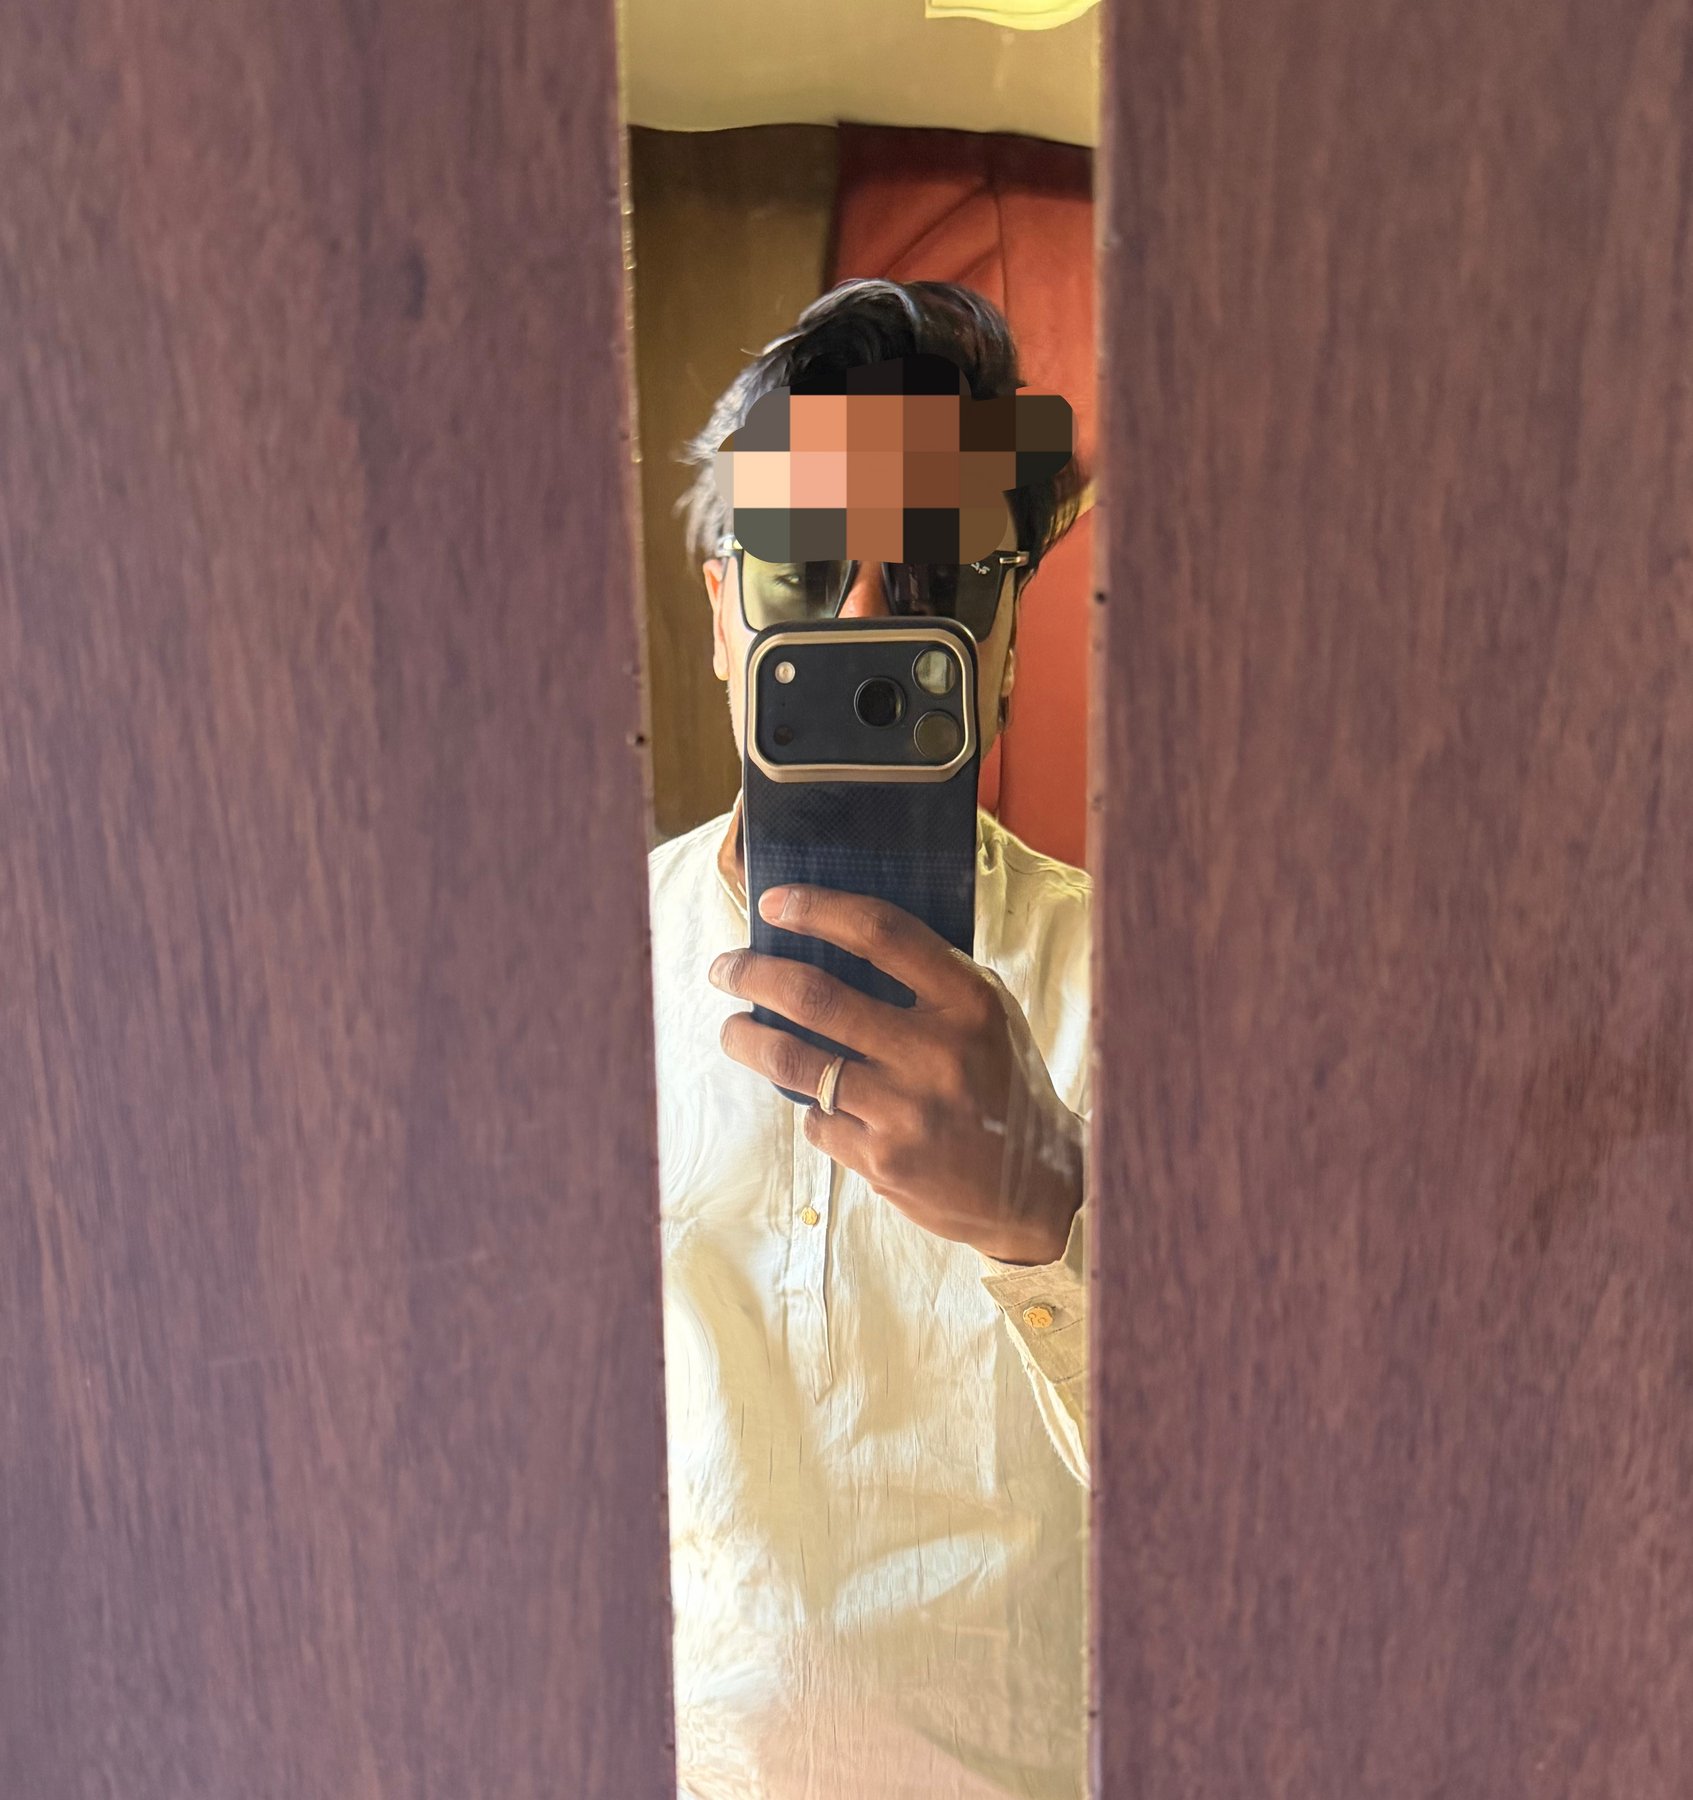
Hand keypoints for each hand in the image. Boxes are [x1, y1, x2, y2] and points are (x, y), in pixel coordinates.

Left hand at [708, 885, 1082, 1265]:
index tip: (774, 904)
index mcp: (968, 1001)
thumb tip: (829, 940)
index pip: (880, 934)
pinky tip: (818, 1100)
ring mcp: (904, 1110)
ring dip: (746, 1037)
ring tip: (734, 1028)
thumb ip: (926, 980)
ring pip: (792, 1058)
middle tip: (726, 969)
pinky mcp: (881, 1160)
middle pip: (814, 994)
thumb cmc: (1002, 1084)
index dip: (818, 910)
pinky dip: (810, 1105)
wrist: (1036, 1187)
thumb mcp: (986, 1016)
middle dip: (752, 974)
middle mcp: (935, 1051)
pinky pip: (817, 1119)